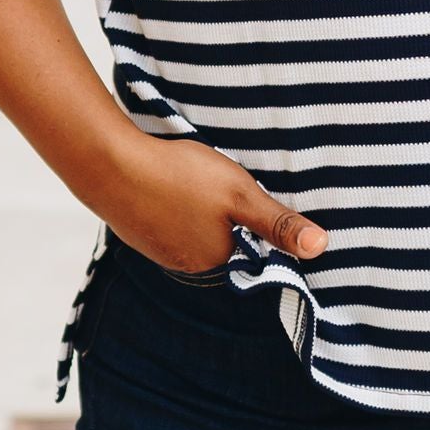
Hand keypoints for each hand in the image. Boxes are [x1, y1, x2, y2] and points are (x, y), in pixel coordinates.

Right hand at [99, 130, 328, 276]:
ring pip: (193, 229)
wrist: (108, 164)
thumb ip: (279, 224)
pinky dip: (173, 203)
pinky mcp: (138, 230)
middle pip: (223, 240)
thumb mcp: (241, 195)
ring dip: (198, 209)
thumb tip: (321, 248)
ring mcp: (159, 249)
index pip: (252, 248)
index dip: (255, 221)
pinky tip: (171, 181)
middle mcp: (188, 265)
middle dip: (226, 217)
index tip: (249, 196)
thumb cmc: (180, 177)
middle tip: (221, 182)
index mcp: (218, 260)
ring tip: (195, 179)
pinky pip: (168, 220)